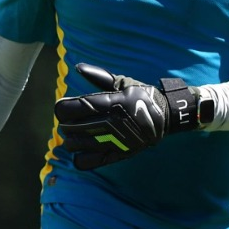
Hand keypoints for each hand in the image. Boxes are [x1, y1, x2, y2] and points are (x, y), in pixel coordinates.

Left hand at [54, 63, 199, 169]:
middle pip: (72, 127)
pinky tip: (83, 150)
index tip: (62, 107)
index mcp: (111, 103)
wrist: (167, 117)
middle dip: (66, 123)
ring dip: (71, 140)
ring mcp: (114, 141)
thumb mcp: (124, 82)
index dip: (63, 108)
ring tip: (74, 135)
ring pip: (77, 145)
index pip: (76, 108)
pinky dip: (80, 157)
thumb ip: (99, 76)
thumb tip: (79, 67)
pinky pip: (89, 161)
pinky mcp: (118, 154)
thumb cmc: (142, 97)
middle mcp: (111, 122)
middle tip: (68, 120)